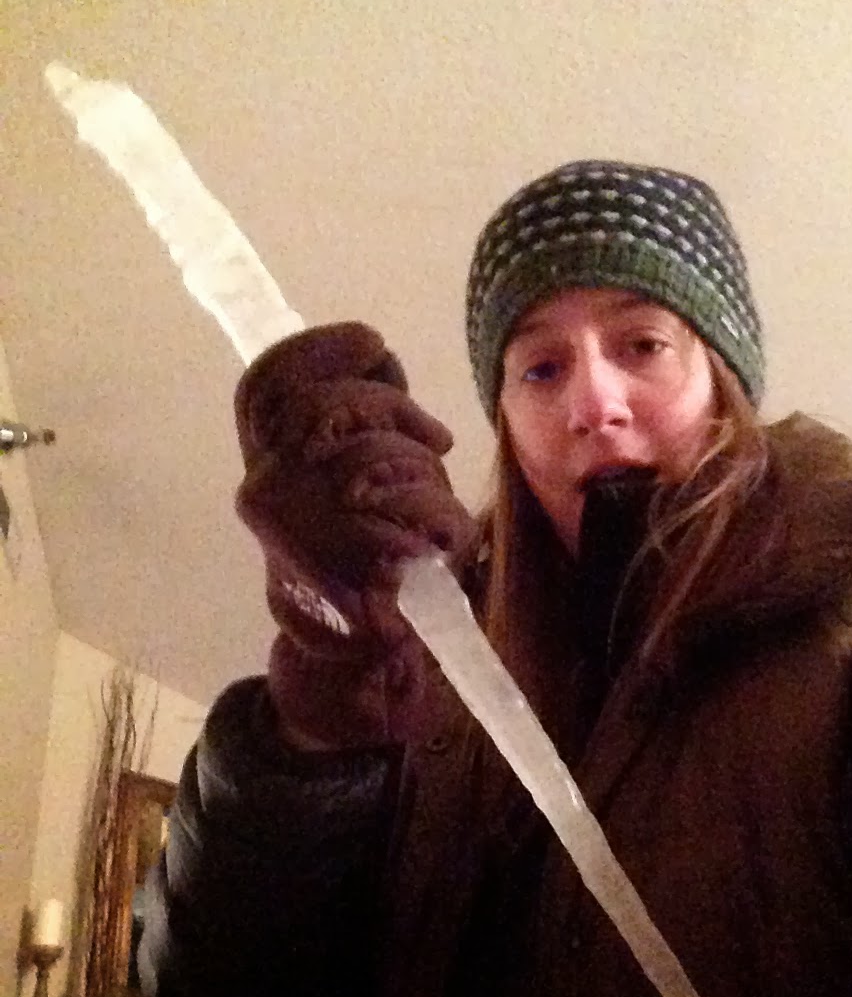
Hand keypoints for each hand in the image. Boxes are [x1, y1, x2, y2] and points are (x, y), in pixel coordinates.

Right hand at [234, 323, 474, 747]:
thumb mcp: (338, 478)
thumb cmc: (354, 557)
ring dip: (426, 474)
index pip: (269, 384)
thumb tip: (375, 362)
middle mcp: (267, 491)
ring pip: (380, 454)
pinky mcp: (352, 563)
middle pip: (334, 405)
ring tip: (431, 508)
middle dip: (395, 411)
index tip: (373, 344)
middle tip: (430, 439)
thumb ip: (345, 421)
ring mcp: (306, 528)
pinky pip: (420, 509)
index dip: (321, 349)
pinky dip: (445, 521)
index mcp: (261, 466)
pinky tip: (438, 543)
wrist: (348, 652)